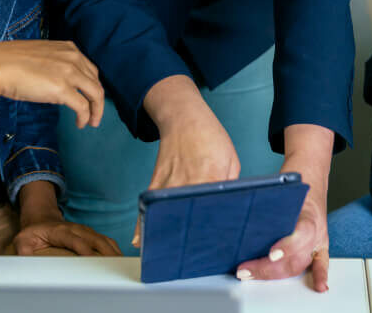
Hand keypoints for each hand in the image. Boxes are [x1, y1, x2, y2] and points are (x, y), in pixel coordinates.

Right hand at [0, 39, 103, 128]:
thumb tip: (57, 80)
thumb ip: (54, 64)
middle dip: (98, 100)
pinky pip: (83, 106)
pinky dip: (85, 117)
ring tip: (91, 122)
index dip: (92, 85)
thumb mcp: (40, 56)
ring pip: (95, 94)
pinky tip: (80, 124)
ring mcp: (69, 73)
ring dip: (96, 110)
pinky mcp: (62, 89)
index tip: (90, 96)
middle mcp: (73, 58)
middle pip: (96, 82)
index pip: (90, 69)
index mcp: (68, 48)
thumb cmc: (10, 62)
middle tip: (95, 113)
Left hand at [14, 220, 121, 256]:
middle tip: (116, 265)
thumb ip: (24, 251)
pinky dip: (113, 248)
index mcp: (60, 231)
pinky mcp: (89, 233)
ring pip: (103, 239)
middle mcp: (76, 229)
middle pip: (95, 239)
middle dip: (106, 252)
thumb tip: (27, 264)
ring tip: (122, 264)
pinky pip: (105, 240)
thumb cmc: (33, 233)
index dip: (85, 249)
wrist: (41, 218)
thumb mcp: (22, 241)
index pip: (75, 240)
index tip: (93, 260)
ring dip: (113, 251)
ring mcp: (84, 230)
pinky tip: (119, 258)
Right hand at [132, 75, 240, 245]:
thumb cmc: (210, 135)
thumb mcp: (230, 158)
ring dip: (164, 232)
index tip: (214, 241)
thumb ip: (230, 184)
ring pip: (165, 211)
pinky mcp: (156, 178)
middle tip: (189, 256)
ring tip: (162, 255)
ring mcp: (170, 179)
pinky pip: (149, 203)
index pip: (213, 205)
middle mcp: (189, 179)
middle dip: (189, 234)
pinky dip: (143, 219)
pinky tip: (140, 236)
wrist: (183, 116)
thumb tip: (230, 208)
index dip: (215, 224)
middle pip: (187, 213)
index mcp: (212, 173)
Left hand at [236, 124, 333, 292]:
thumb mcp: (282, 186)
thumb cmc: (295, 180)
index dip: (287, 247)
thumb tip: (239, 213)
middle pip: (296, 256)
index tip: (271, 254)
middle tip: (244, 269)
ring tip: (251, 274)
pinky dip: (318, 276)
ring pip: (300, 264)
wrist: (312, 174)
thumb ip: (268, 202)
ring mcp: (319, 240)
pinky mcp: (320, 246)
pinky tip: (316, 287)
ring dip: (275, 274)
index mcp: (308, 212)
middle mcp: (316, 229)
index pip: (301, 233)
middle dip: (268, 267)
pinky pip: (320, 263)